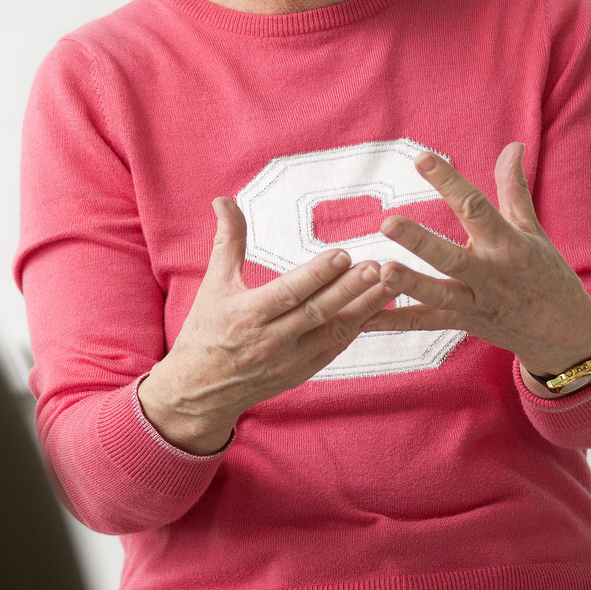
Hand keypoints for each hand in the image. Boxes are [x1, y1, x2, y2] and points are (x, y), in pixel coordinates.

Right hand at [139, 196, 392, 453]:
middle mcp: (270, 341)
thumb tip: (223, 201)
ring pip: (333, 333)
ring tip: (390, 286)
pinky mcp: (300, 374)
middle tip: (378, 268)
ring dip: (363, 309)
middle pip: (317, 313)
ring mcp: (288, 361)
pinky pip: (334, 350)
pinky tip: (376, 311)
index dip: (317, 274)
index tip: (343, 254)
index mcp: (247, 315)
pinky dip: (356, 331)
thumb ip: (228, 242)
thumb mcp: (213, 284)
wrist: (200, 389)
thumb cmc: (205, 330)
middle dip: (350, 290)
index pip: (289, 292)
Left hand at [366, 144, 590, 385]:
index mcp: (507, 244)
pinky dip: (394, 322)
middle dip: (420, 241)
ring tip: (381, 271)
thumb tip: (514, 145)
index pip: (475, 207)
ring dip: (409, 285)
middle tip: (388, 223)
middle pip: (452, 257)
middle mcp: (491, 274)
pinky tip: (364, 317)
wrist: (565, 334)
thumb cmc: (546, 274)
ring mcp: (476, 303)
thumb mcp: (533, 230)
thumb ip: (514, 188)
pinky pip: (424, 324)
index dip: (449, 182)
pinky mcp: (463, 325)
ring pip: (438, 295)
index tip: (422, 158)